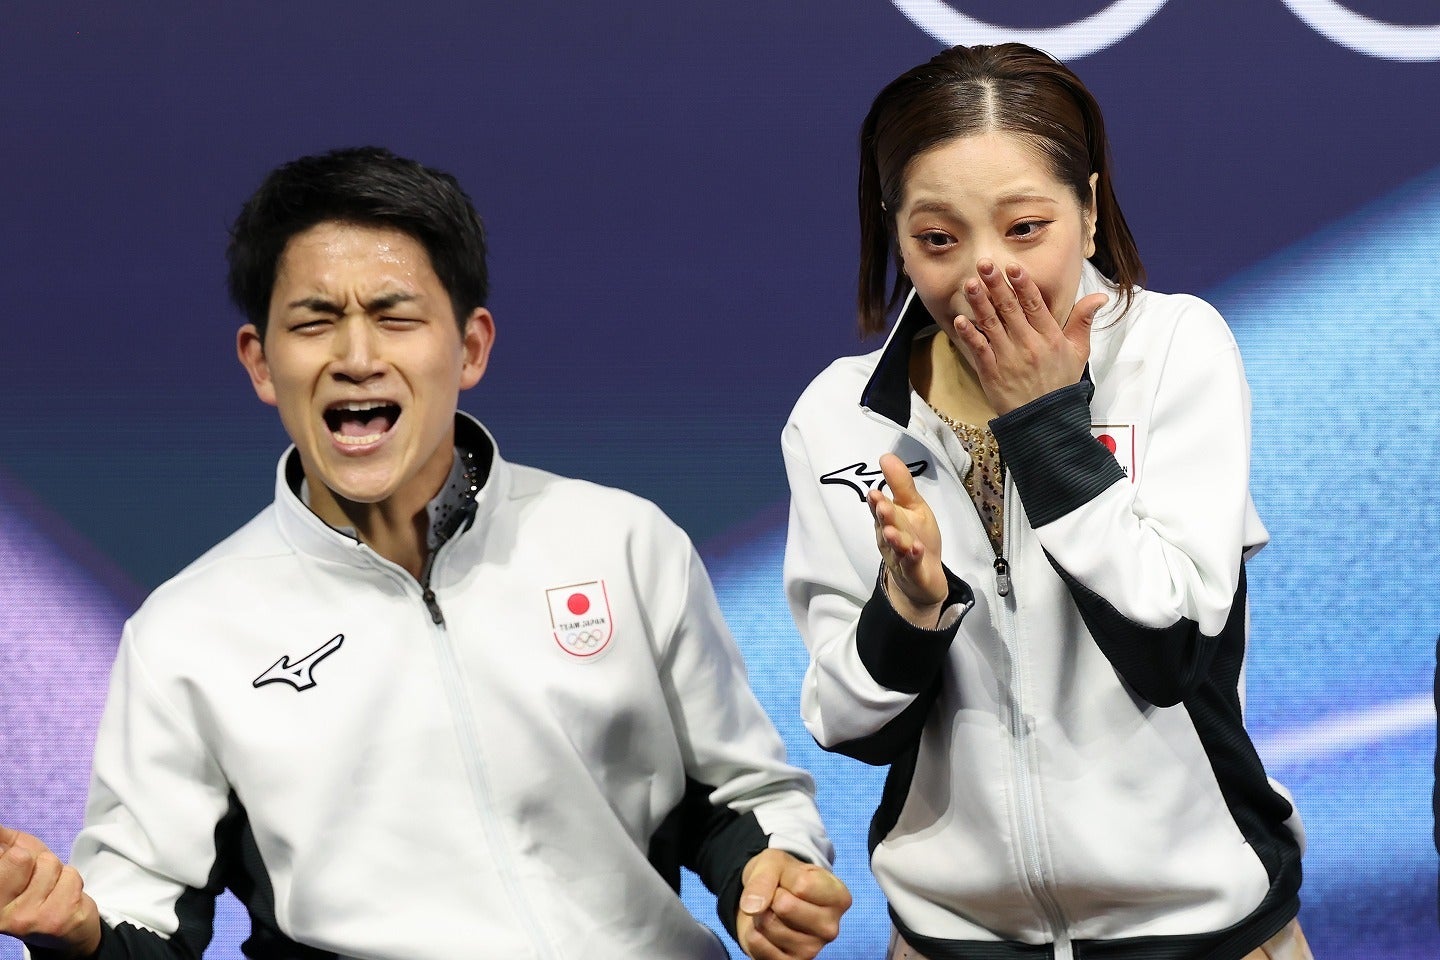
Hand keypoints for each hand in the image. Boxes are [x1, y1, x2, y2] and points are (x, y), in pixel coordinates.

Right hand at [0, 825, 101, 957]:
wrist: (66, 925)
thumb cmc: (36, 885)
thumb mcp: (13, 859)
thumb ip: (3, 841)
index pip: (2, 857)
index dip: (13, 855)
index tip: (20, 868)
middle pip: (20, 857)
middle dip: (36, 861)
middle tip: (36, 879)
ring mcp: (26, 921)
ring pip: (49, 865)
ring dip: (57, 872)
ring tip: (52, 889)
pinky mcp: (55, 921)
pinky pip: (71, 877)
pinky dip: (72, 881)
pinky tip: (64, 897)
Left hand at [735, 849, 849, 959]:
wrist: (772, 897)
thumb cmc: (783, 877)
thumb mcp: (774, 862)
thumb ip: (763, 879)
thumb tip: (751, 907)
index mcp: (839, 898)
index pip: (802, 885)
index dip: (786, 878)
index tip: (790, 880)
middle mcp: (830, 928)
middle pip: (785, 907)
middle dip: (771, 896)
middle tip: (778, 895)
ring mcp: (812, 950)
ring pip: (769, 925)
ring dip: (760, 913)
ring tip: (773, 910)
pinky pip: (757, 944)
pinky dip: (752, 932)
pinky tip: (766, 928)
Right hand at [867, 453, 946, 626]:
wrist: (922, 578)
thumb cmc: (916, 538)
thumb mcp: (913, 507)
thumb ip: (900, 484)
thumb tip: (885, 456)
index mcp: (888, 521)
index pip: (880, 510)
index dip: (877, 503)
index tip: (874, 492)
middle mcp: (890, 539)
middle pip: (887, 526)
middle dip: (884, 516)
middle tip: (882, 505)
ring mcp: (900, 557)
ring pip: (897, 547)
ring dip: (895, 540)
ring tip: (893, 532)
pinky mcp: (913, 573)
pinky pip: (911, 565)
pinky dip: (912, 558)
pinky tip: (916, 549)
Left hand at [950, 259, 1107, 414]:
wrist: (1045, 422)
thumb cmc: (1060, 384)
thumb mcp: (1079, 353)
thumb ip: (1083, 322)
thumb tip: (1099, 298)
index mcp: (1050, 338)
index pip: (1035, 305)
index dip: (1023, 285)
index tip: (1012, 267)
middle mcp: (1029, 345)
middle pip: (1010, 309)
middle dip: (996, 285)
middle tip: (984, 264)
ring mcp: (1008, 359)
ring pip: (992, 325)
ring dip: (979, 303)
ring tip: (970, 284)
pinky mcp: (992, 373)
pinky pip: (979, 350)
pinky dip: (969, 335)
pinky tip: (961, 320)